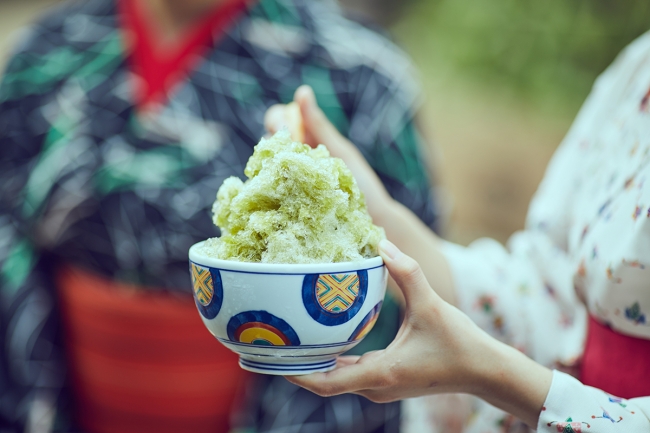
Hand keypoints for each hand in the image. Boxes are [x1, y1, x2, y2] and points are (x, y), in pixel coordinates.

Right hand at [265, 85, 392, 219]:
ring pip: (263, 165)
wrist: (370, 219)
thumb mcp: (340, 152)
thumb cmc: (360, 183)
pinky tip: (278, 190)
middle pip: (267, 139)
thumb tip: (302, 91)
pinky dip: (268, 189)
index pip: (279, 119)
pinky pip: (266, 193)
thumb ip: (319, 125)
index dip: (278, 119)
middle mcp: (291, 159)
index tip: (290, 129)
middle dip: (274, 137)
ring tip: (291, 171)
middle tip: (292, 146)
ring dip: (271, 163)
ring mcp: (285, 182)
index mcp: (305, 141)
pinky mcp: (282, 204)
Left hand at [287, 240, 552, 428]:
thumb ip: (406, 271)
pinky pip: (350, 373)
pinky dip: (333, 360)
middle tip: (268, 344)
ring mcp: (381, 386)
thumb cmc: (459, 343)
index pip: (326, 383)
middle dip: (296, 365)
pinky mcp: (387, 380)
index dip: (295, 374)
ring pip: (337, 378)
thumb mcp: (431, 304)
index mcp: (380, 372)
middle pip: (324, 381)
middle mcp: (375, 385)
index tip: (269, 360)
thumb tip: (381, 241)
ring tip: (288, 340)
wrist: (483, 370)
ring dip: (313, 363)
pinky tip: (323, 339)